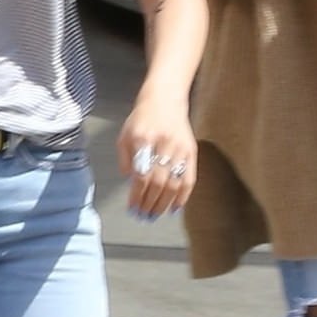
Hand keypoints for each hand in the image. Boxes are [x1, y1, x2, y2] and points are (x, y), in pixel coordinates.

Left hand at [116, 104, 195, 220]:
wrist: (165, 100)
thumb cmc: (142, 119)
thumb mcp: (125, 135)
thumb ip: (125, 159)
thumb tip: (129, 181)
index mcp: (143, 140)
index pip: (141, 175)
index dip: (137, 195)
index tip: (132, 207)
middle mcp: (163, 144)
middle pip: (157, 182)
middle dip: (149, 203)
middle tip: (143, 216)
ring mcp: (179, 149)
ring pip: (173, 184)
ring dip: (163, 203)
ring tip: (155, 215)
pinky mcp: (191, 152)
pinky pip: (189, 179)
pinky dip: (182, 196)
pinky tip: (174, 207)